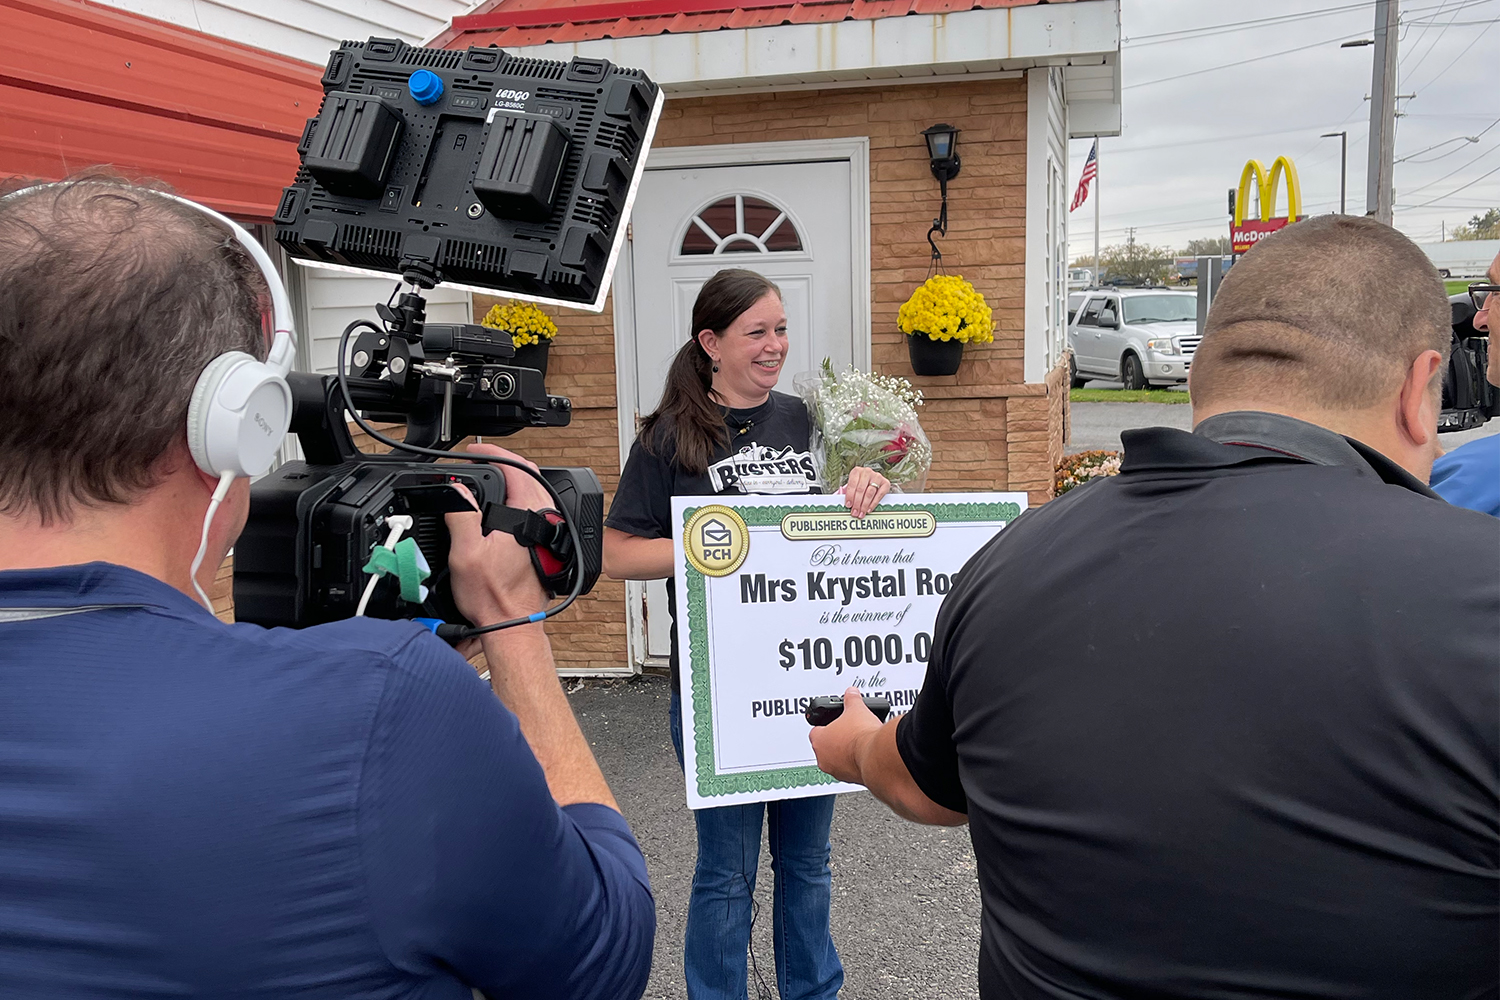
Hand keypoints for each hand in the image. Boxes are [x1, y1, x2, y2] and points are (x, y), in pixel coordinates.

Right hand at [444, 443, 552, 627]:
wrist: (513, 624)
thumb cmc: (494, 597)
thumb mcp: (466, 553)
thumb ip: (462, 515)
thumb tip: (456, 489)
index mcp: (528, 514)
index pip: (517, 468)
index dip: (493, 453)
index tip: (474, 450)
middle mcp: (544, 518)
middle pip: (528, 476)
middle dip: (503, 463)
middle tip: (479, 460)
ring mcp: (548, 530)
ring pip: (533, 492)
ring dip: (511, 481)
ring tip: (487, 478)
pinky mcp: (545, 542)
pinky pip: (534, 509)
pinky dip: (517, 499)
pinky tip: (500, 507)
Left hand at [809, 686, 885, 783]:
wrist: (878, 756)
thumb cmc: (861, 736)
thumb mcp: (856, 709)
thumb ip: (851, 699)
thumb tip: (851, 693)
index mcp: (819, 740)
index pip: (815, 731)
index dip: (826, 725)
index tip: (835, 723)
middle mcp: (823, 759)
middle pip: (825, 747)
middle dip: (836, 740)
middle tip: (847, 732)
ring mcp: (836, 771)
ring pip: (836, 761)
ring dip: (844, 754)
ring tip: (858, 743)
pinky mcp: (851, 780)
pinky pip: (849, 770)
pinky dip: (855, 764)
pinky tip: (865, 755)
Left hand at [841, 467, 891, 518]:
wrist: (872, 479)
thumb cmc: (860, 483)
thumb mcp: (853, 485)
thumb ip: (850, 493)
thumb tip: (848, 505)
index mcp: (857, 471)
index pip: (852, 484)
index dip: (849, 496)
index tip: (848, 505)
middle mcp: (867, 472)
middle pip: (861, 489)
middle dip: (857, 503)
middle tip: (855, 512)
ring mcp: (877, 476)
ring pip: (869, 493)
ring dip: (864, 505)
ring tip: (861, 512)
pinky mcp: (885, 483)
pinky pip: (879, 495)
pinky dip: (873, 503)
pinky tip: (869, 509)